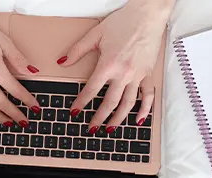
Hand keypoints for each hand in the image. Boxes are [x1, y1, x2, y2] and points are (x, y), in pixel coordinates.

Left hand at [58, 0, 173, 133]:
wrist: (147, 15)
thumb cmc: (123, 22)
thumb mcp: (96, 34)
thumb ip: (78, 50)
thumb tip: (63, 62)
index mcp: (109, 64)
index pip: (92, 89)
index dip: (82, 102)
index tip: (75, 112)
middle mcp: (124, 73)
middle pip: (110, 102)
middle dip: (99, 117)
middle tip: (91, 128)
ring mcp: (138, 75)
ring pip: (128, 103)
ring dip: (118, 119)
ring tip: (110, 129)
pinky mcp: (148, 73)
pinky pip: (148, 95)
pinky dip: (144, 110)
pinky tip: (138, 120)